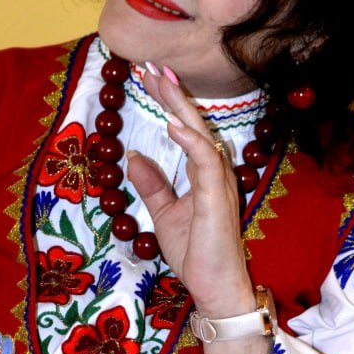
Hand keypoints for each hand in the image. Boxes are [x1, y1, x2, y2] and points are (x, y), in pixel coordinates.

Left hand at [127, 66, 254, 316]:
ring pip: (201, 134)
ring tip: (160, 82)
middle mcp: (216, 172)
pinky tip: (172, 123)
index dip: (169, 101)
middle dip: (172, 93)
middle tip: (151, 65)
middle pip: (194, 123)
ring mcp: (220, 183)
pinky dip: (190, 141)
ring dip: (180, 107)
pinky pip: (206, 162)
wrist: (214, 288)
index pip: (186, 128)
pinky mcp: (217, 199)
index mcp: (205, 173)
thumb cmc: (197, 253)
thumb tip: (134, 156)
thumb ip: (153, 185)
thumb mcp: (165, 214)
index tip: (147, 77)